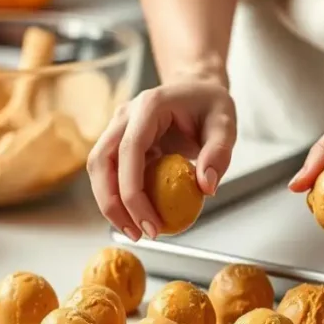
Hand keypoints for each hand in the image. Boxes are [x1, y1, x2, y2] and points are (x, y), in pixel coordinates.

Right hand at [87, 79, 236, 240]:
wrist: (197, 89)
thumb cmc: (210, 105)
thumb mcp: (225, 124)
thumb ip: (219, 153)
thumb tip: (206, 187)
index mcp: (149, 106)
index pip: (129, 150)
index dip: (133, 192)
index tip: (151, 224)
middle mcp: (125, 115)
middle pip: (101, 162)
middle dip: (112, 203)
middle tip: (137, 234)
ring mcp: (117, 127)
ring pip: (98, 169)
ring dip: (109, 204)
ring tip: (135, 231)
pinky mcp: (118, 142)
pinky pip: (110, 173)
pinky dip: (118, 197)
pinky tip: (136, 217)